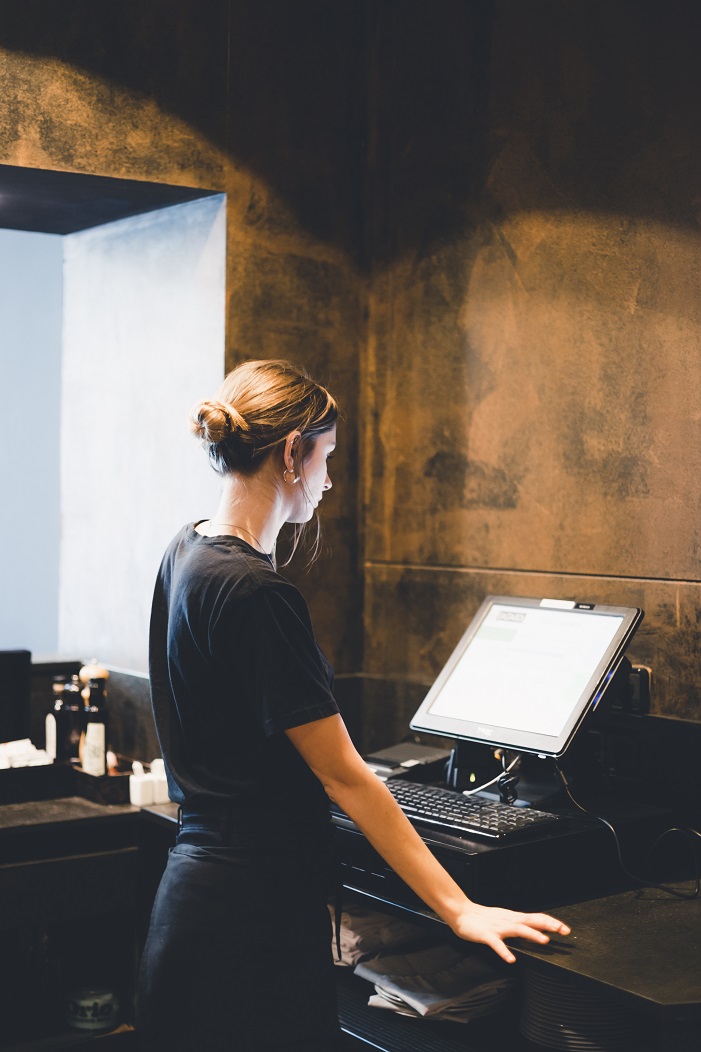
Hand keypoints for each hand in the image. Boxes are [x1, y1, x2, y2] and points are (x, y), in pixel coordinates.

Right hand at [450, 903, 570, 963]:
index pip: (536, 917)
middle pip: (531, 921)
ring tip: (544, 940)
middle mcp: (508, 921)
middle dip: (549, 925)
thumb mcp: (503, 919)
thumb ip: (517, 924)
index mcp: (512, 917)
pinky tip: (511, 959)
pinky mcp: (487, 935)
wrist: (460, 913)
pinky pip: (497, 944)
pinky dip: (504, 951)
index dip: (551, 922)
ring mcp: (498, 928)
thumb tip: (533, 928)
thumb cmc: (481, 918)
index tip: (565, 928)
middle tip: (564, 931)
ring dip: (532, 934)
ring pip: (517, 930)